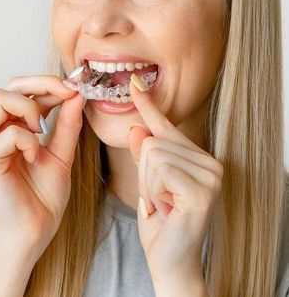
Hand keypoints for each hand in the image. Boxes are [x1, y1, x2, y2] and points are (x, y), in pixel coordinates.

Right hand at [0, 75, 84, 260]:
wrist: (37, 229)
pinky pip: (9, 133)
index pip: (20, 88)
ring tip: (41, 132)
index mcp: (9, 127)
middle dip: (41, 84)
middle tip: (65, 96)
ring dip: (29, 108)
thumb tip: (76, 94)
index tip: (73, 89)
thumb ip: (67, 124)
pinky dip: (29, 140)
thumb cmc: (45, 194)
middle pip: (7, 86)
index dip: (48, 83)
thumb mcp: (63, 153)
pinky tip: (35, 157)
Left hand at [127, 76, 222, 286]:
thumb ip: (144, 154)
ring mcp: (211, 176)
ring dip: (148, 184)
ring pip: (153, 153)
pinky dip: (154, 192)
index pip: (166, 126)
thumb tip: (138, 128)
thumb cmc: (159, 222)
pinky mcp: (202, 190)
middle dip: (145, 173)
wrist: (169, 261)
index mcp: (198, 158)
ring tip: (163, 204)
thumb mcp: (147, 182)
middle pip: (153, 140)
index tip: (134, 82)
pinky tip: (167, 209)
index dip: (148, 105)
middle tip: (159, 199)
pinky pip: (159, 171)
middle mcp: (211, 162)